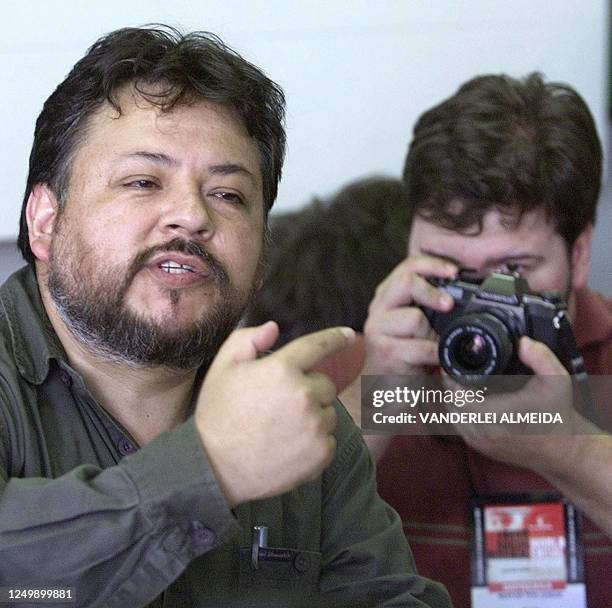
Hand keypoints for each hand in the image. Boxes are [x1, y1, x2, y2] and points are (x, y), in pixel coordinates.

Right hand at [195, 322, 354, 506]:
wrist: (214, 468)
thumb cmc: (217, 414)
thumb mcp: (223, 367)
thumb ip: (248, 339)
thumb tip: (274, 327)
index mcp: (282, 369)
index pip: (318, 346)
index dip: (336, 338)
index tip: (348, 335)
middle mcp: (304, 395)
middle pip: (326, 384)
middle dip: (309, 389)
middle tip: (280, 405)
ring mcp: (315, 426)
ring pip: (329, 413)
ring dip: (313, 416)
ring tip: (282, 428)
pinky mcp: (321, 453)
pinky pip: (329, 439)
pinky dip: (315, 441)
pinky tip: (289, 446)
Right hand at [361, 255, 457, 374]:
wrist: (385, 391)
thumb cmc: (409, 356)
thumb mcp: (422, 326)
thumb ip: (434, 306)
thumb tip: (467, 289)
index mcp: (390, 296)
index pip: (408, 267)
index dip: (433, 265)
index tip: (455, 271)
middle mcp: (379, 308)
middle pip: (406, 281)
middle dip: (433, 291)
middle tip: (449, 304)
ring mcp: (378, 329)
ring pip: (415, 318)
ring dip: (434, 334)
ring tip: (434, 348)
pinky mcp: (384, 352)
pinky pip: (420, 348)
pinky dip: (436, 356)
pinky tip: (435, 363)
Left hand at [455, 337, 589, 474]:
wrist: (562, 449)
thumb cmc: (557, 414)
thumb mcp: (557, 380)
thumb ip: (541, 357)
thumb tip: (522, 342)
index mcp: (498, 416)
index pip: (457, 396)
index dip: (451, 377)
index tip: (453, 362)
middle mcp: (485, 433)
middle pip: (450, 403)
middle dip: (450, 384)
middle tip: (454, 366)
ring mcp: (480, 443)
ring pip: (452, 414)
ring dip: (453, 396)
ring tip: (460, 379)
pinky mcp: (480, 448)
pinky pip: (459, 425)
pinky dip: (459, 409)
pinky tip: (467, 396)